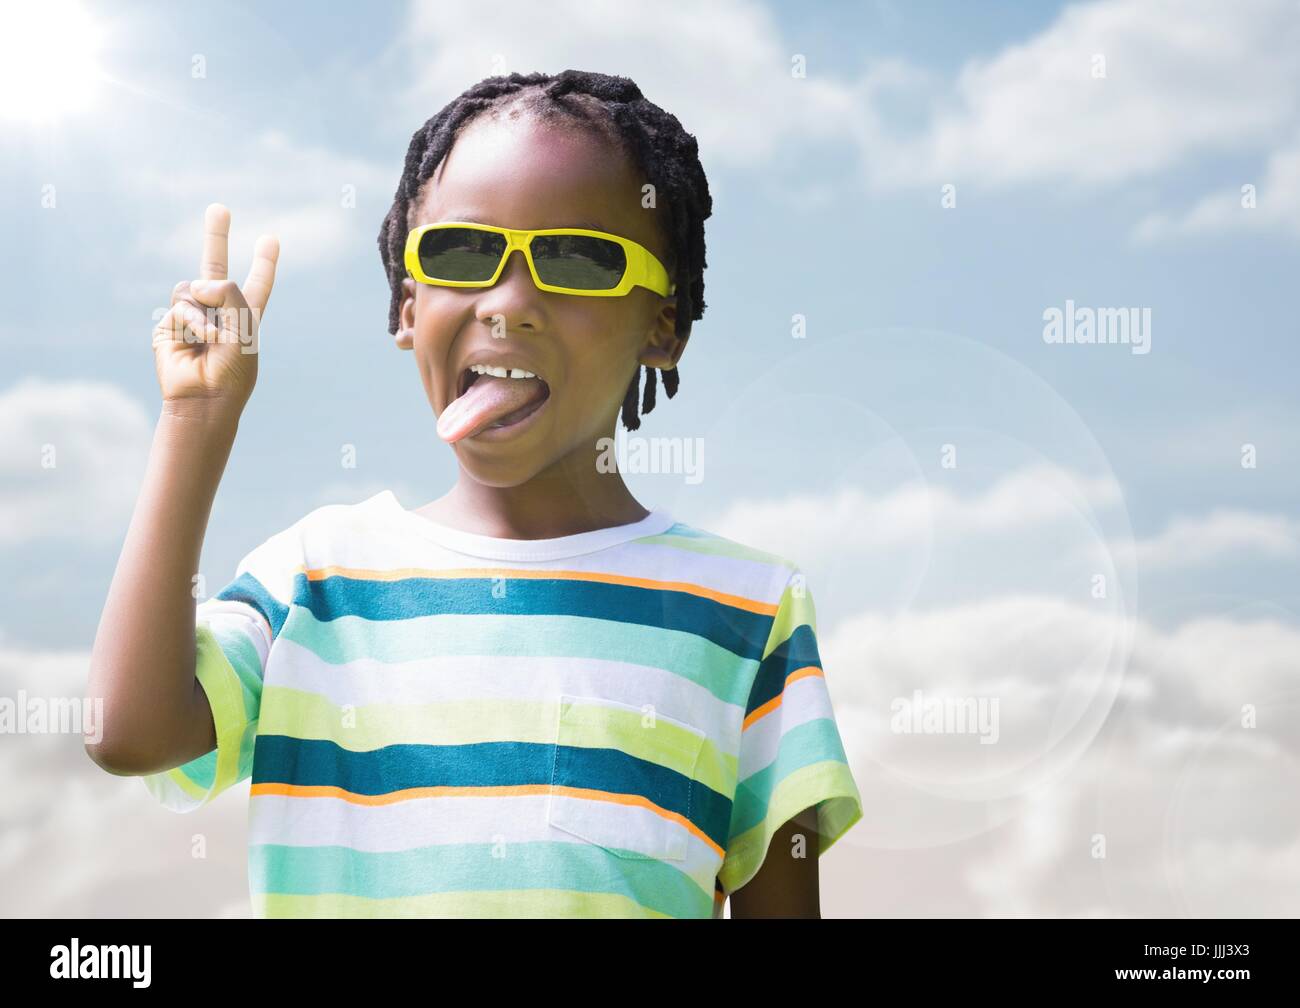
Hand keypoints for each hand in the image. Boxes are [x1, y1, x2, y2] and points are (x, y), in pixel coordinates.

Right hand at [152, 203, 278, 412]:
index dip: (264, 263)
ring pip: (193, 286)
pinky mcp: (169, 325)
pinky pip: (181, 304)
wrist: (206, 397)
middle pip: (215, 266)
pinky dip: (194, 320)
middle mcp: (218, 312)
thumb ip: (229, 291)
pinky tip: (200, 340)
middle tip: (219, 207)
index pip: (257, 284)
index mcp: (245, 317)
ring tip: (214, 336)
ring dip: (206, 306)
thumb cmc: (233, 369)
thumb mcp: (244, 326)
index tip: (272, 239)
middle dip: (216, 236)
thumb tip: (199, 281)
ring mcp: (192, 317)